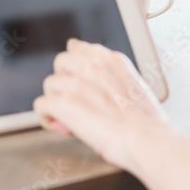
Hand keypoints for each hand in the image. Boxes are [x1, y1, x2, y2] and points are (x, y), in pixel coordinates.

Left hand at [33, 39, 168, 169]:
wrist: (148, 140)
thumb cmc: (148, 123)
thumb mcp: (136, 87)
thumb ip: (115, 77)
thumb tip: (103, 84)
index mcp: (111, 61)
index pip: (79, 48)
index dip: (75, 67)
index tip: (76, 78)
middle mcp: (92, 66)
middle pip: (60, 62)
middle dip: (64, 81)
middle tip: (75, 101)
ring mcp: (77, 84)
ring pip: (50, 84)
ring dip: (57, 101)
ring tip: (70, 117)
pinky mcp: (65, 103)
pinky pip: (41, 105)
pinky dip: (47, 118)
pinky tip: (60, 126)